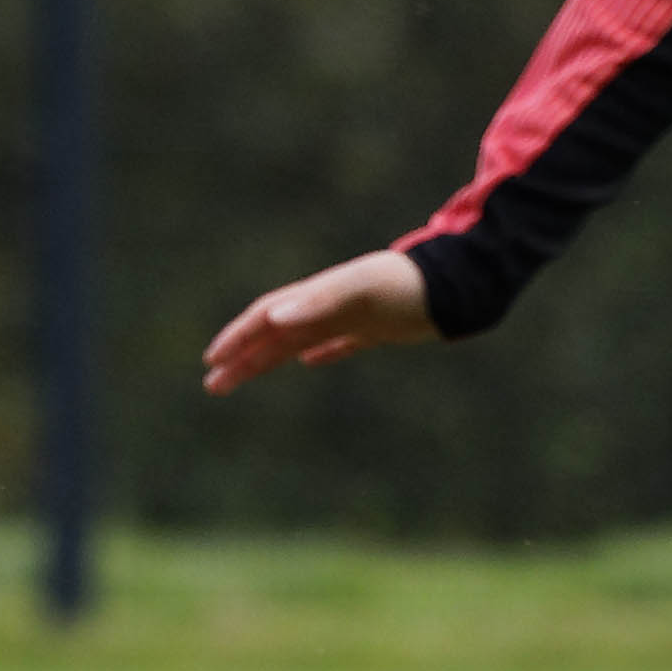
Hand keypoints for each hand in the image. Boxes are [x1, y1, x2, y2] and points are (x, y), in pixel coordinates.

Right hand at [202, 249, 438, 395]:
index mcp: (318, 297)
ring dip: (268, 359)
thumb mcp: (361, 289)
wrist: (458, 286)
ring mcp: (352, 316)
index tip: (212, 362)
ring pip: (298, 341)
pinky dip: (320, 352)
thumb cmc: (407, 285)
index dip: (238, 338)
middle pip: (274, 334)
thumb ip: (317, 301)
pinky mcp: (377, 327)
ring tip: (243, 379)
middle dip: (242, 358)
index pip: (266, 318)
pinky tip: (310, 362)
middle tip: (213, 385)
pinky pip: (339, 342)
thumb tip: (274, 319)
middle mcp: (329, 306)